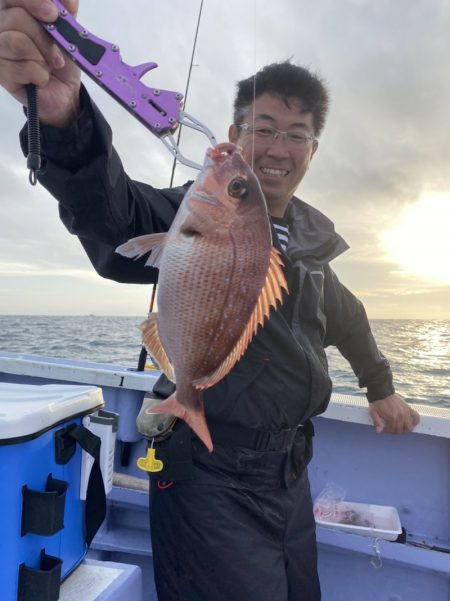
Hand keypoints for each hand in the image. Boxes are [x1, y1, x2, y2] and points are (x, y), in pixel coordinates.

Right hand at [0, 0, 80, 125]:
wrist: (65, 92)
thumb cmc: (61, 59)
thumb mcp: (68, 32)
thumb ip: (66, 13)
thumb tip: (68, 0)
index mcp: (14, 10)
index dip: (31, 1)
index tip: (53, 13)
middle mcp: (1, 26)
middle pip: (16, 18)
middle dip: (44, 38)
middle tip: (57, 55)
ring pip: (15, 42)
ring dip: (41, 57)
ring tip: (49, 66)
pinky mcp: (0, 72)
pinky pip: (18, 67)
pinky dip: (39, 75)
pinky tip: (41, 79)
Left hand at [368, 393, 419, 433]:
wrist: (382, 391)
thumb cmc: (377, 402)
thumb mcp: (373, 412)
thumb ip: (376, 422)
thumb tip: (379, 431)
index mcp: (392, 417)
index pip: (392, 430)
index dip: (387, 431)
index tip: (383, 429)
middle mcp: (400, 415)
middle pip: (400, 430)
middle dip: (395, 431)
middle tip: (390, 428)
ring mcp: (405, 412)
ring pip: (409, 427)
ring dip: (404, 430)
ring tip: (399, 428)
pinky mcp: (408, 408)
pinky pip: (416, 417)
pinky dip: (415, 422)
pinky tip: (411, 424)